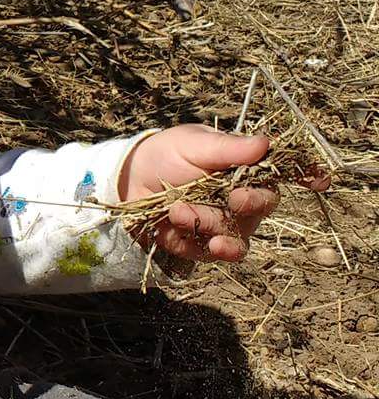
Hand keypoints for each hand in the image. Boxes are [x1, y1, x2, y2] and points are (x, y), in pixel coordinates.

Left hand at [116, 126, 276, 263]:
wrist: (132, 178)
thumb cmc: (168, 154)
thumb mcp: (195, 144)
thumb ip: (228, 148)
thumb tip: (264, 143)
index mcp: (245, 180)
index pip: (267, 195)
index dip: (258, 200)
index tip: (238, 197)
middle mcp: (240, 208)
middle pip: (250, 224)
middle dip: (223, 219)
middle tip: (195, 211)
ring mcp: (222, 230)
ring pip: (231, 244)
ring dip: (205, 230)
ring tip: (177, 213)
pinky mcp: (200, 247)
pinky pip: (204, 254)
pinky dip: (189, 243)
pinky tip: (172, 228)